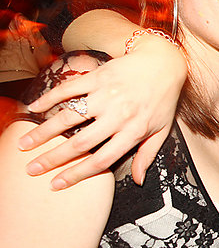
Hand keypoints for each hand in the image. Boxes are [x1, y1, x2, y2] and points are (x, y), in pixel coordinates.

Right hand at [18, 37, 185, 188]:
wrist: (164, 63)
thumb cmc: (163, 99)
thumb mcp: (161, 130)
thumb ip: (147, 155)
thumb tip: (138, 180)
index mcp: (133, 132)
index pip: (101, 160)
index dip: (77, 174)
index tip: (56, 184)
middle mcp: (118, 116)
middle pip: (80, 143)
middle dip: (52, 158)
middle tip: (32, 169)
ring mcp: (106, 95)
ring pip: (69, 117)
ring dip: (43, 132)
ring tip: (24, 144)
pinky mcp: (97, 77)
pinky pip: (69, 90)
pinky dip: (49, 99)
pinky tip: (34, 109)